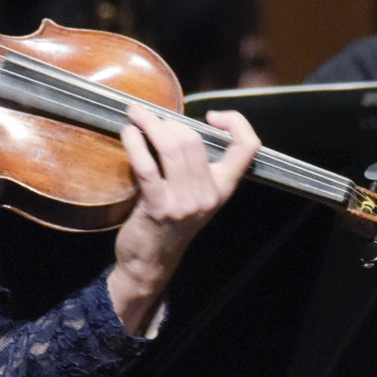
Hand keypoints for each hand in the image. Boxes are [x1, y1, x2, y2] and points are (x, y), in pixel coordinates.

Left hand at [106, 110, 257, 335]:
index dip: (236, 122)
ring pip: (171, 148)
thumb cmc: (169, 221)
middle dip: (168, 120)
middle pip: (194, 140)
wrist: (152, 260)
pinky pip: (146, 165)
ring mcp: (185, 204)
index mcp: (224, 188)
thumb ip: (196, 165)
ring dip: (149, 124)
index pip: (248, 147)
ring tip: (135, 115)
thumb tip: (177, 124)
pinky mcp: (159, 208)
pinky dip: (134, 142)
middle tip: (149, 115)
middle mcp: (209, 195)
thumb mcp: (195, 195)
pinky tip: (127, 133)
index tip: (212, 116)